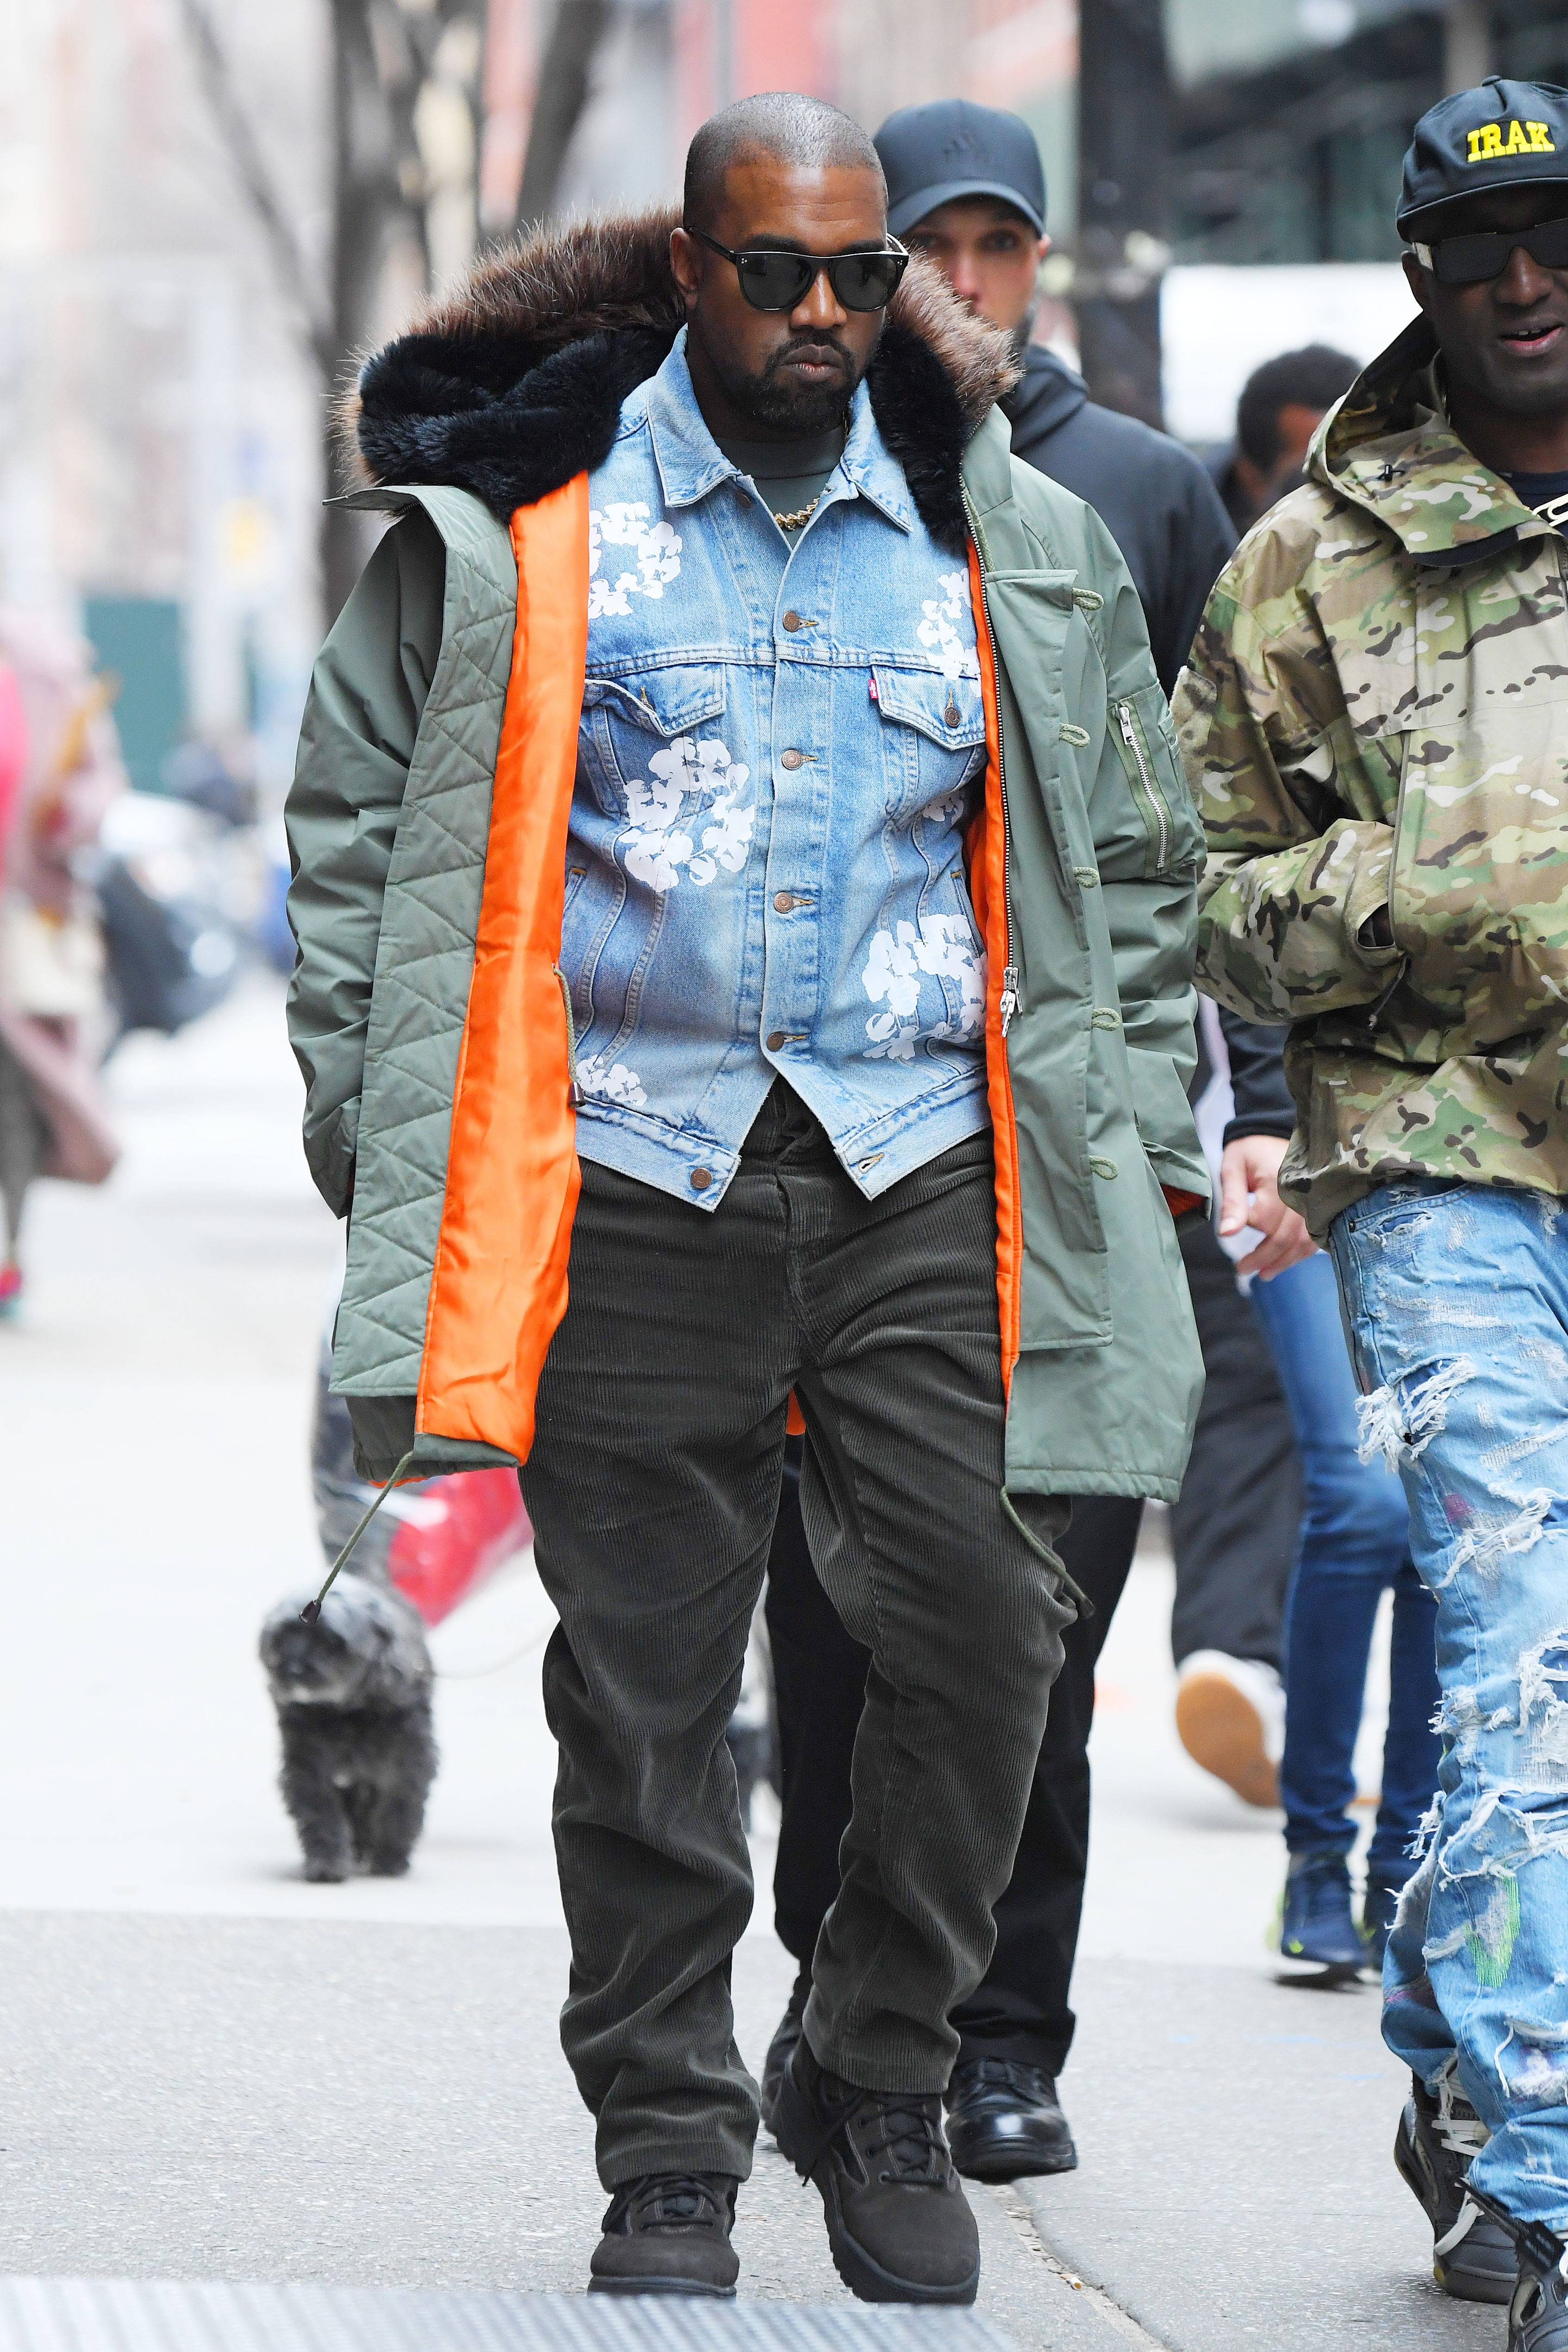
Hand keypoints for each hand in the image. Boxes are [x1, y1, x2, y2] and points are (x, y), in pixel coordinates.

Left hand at [1217, 1134, 1317, 1278]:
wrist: (1275, 1135)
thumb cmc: (1250, 1152)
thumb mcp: (1232, 1168)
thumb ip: (1232, 1201)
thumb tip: (1226, 1234)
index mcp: (1279, 1180)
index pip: (1267, 1221)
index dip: (1252, 1237)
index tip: (1235, 1249)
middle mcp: (1303, 1192)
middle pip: (1287, 1237)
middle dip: (1265, 1258)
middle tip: (1244, 1270)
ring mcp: (1316, 1200)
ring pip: (1305, 1241)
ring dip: (1285, 1261)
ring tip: (1265, 1274)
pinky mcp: (1322, 1206)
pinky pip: (1316, 1236)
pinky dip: (1301, 1252)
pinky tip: (1287, 1260)